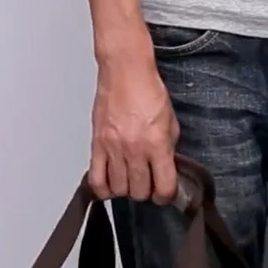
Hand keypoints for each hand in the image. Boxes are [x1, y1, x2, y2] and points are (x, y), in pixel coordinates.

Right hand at [89, 54, 179, 204]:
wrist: (125, 72)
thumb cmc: (148, 91)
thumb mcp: (170, 123)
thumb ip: (168, 150)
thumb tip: (166, 169)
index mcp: (157, 144)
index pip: (164, 187)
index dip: (166, 196)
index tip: (164, 193)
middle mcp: (135, 150)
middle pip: (139, 192)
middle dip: (146, 192)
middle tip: (147, 184)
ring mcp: (114, 149)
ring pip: (119, 189)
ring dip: (126, 189)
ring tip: (129, 180)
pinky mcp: (98, 145)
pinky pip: (96, 180)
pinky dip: (104, 189)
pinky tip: (110, 184)